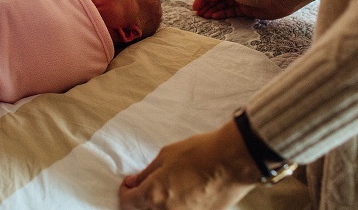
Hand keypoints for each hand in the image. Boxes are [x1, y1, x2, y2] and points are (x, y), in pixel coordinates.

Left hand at [119, 121, 258, 209]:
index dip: (125, 191)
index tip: (130, 182)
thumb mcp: (165, 155)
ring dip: (157, 204)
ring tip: (165, 187)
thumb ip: (147, 173)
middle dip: (139, 199)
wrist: (232, 162)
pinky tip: (181, 192)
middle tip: (144, 185)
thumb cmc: (199, 153)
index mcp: (153, 195)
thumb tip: (136, 181)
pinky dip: (175, 206)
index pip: (127, 202)